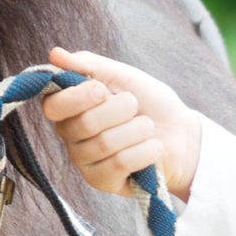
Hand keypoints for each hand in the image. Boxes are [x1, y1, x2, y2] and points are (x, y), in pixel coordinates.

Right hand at [39, 46, 203, 198]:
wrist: (182, 134)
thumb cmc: (149, 103)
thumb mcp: (122, 77)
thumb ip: (89, 65)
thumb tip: (55, 53)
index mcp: (70, 109)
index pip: (53, 106)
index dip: (76, 98)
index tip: (102, 89)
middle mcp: (71, 137)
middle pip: (83, 124)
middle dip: (119, 110)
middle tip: (135, 106)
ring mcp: (85, 162)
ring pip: (105, 143)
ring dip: (137, 129)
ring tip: (148, 127)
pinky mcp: (102, 182)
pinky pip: (119, 163)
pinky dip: (145, 150)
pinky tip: (153, 147)